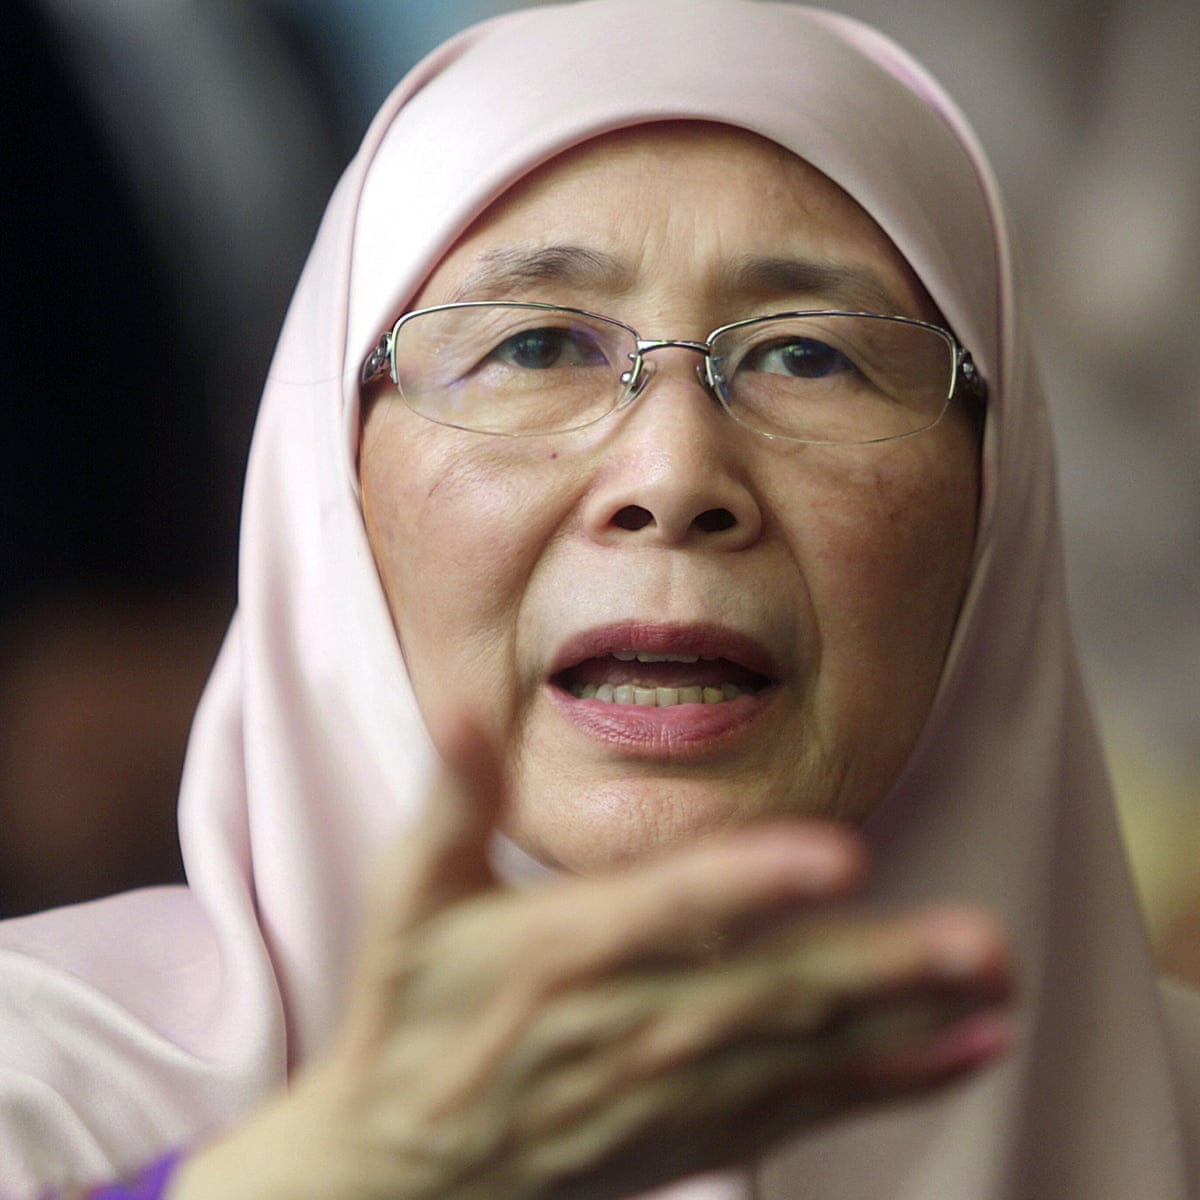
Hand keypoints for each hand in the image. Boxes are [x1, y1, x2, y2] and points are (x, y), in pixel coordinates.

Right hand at [172, 719, 1011, 1199]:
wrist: (399, 1169)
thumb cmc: (407, 1012)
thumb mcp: (407, 896)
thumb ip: (451, 801)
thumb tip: (460, 709)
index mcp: (562, 948)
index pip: (669, 907)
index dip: (750, 882)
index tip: (837, 854)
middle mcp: (626, 1021)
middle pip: (765, 990)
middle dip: (877, 967)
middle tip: (977, 942)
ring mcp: (664, 1087)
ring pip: (798, 1054)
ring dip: (902, 1023)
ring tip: (992, 989)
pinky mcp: (689, 1132)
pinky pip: (797, 1112)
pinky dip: (882, 1085)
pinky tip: (959, 1054)